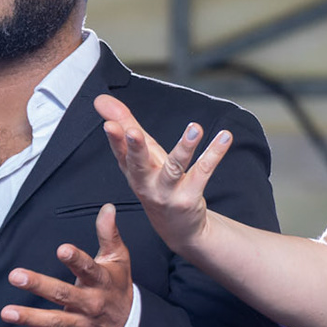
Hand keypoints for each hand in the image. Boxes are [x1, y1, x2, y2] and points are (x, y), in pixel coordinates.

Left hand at [3, 204, 134, 326]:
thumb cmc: (117, 287)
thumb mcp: (118, 259)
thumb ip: (109, 234)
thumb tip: (107, 208)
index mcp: (102, 282)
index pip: (89, 269)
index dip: (77, 259)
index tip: (62, 250)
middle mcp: (91, 304)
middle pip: (64, 295)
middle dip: (39, 285)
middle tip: (16, 276)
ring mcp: (81, 325)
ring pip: (55, 322)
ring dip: (30, 318)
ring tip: (7, 312)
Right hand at [94, 93, 231, 251]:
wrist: (178, 228)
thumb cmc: (156, 183)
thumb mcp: (139, 155)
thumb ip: (123, 123)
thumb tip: (100, 99)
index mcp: (132, 170)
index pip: (120, 153)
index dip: (114, 140)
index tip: (109, 125)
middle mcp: (146, 183)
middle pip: (138, 165)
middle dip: (135, 148)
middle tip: (132, 132)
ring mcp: (168, 192)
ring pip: (175, 168)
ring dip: (185, 147)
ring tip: (195, 128)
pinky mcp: (189, 197)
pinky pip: (203, 172)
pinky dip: (215, 153)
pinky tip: (225, 137)